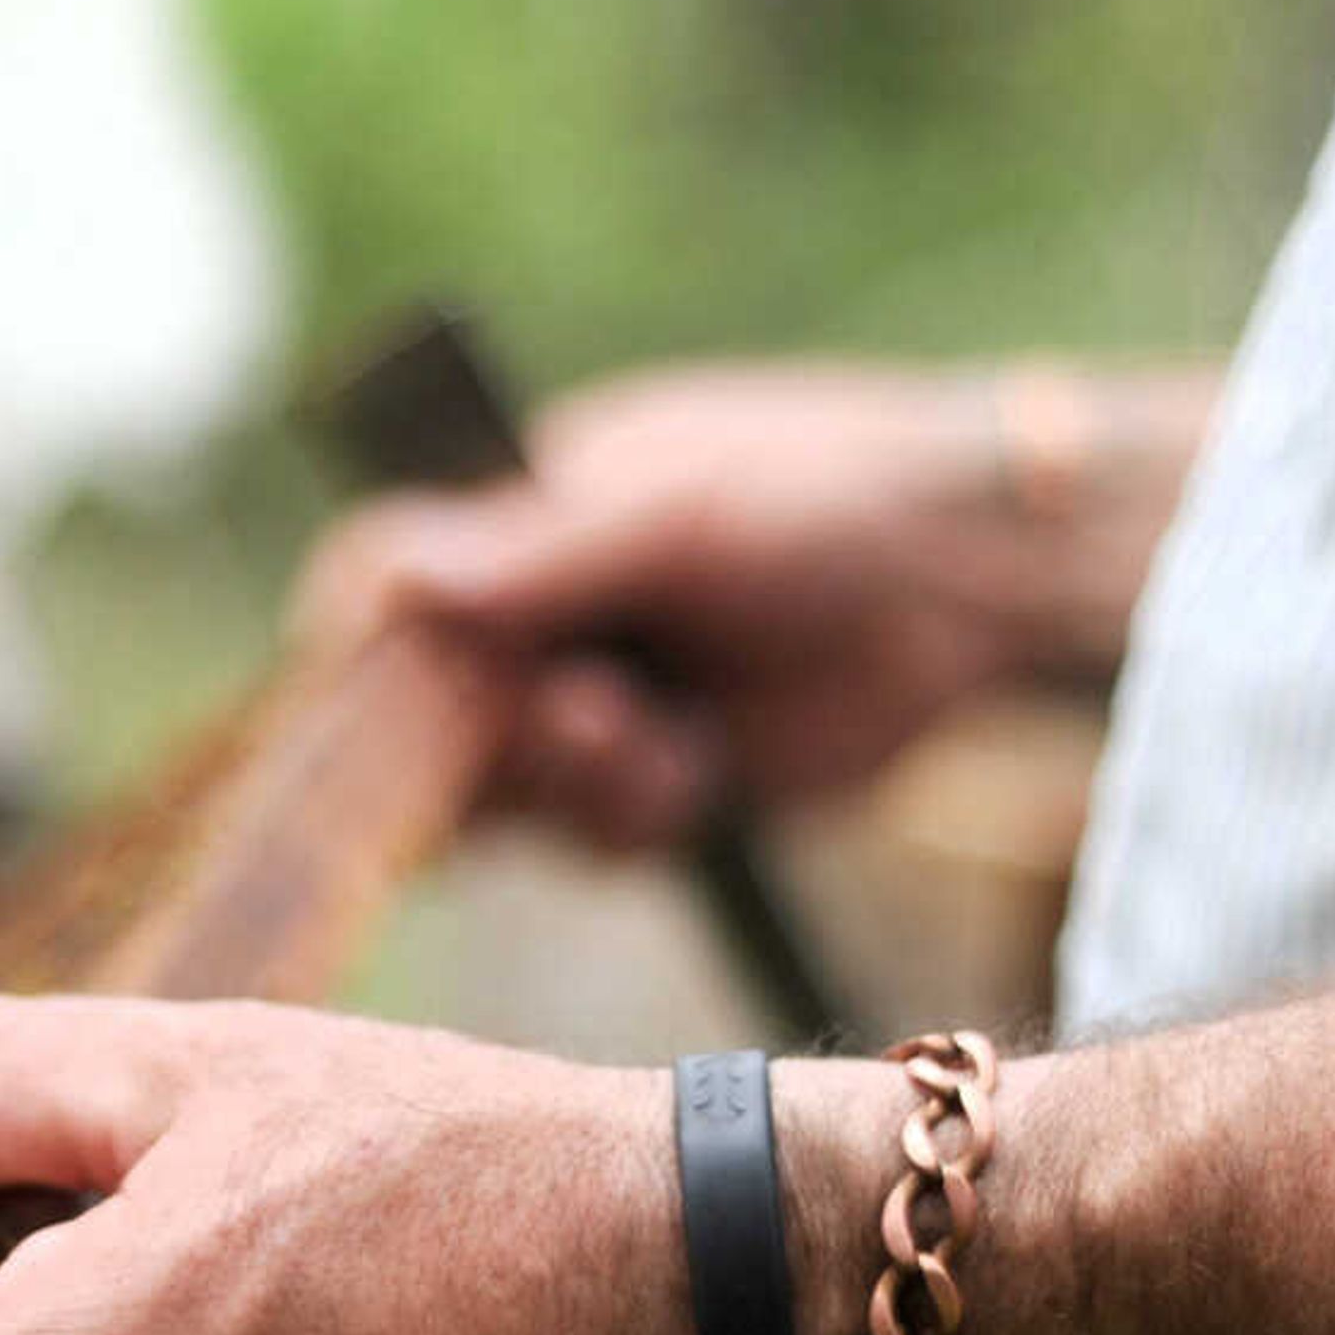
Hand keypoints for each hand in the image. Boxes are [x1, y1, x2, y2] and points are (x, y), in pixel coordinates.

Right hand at [294, 359, 1191, 852]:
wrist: (976, 586)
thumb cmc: (828, 499)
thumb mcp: (677, 518)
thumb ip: (537, 554)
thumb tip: (394, 577)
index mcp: (519, 511)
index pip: (384, 580)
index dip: (359, 654)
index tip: (375, 708)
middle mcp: (538, 609)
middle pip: (425, 712)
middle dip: (496, 738)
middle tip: (586, 717)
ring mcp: (592, 696)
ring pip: (502, 793)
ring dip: (572, 786)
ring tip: (658, 739)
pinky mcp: (653, 774)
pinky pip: (585, 836)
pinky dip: (632, 818)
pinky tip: (698, 770)